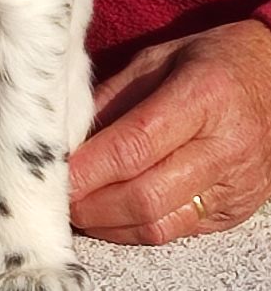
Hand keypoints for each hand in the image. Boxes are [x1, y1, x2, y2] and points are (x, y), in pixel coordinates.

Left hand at [68, 20, 270, 243]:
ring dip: (108, 224)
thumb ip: (112, 97)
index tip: (54, 175)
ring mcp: (235, 185)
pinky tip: (110, 215)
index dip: (89, 168)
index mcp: (204, 96)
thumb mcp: (157, 59)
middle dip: (91, 204)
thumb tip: (65, 139)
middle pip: (145, 195)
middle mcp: (225, 146)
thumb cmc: (212, 61)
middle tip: (58, 198)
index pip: (135, 145)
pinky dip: (135, 229)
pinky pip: (176, 232)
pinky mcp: (235, 211)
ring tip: (78, 210)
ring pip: (159, 224)